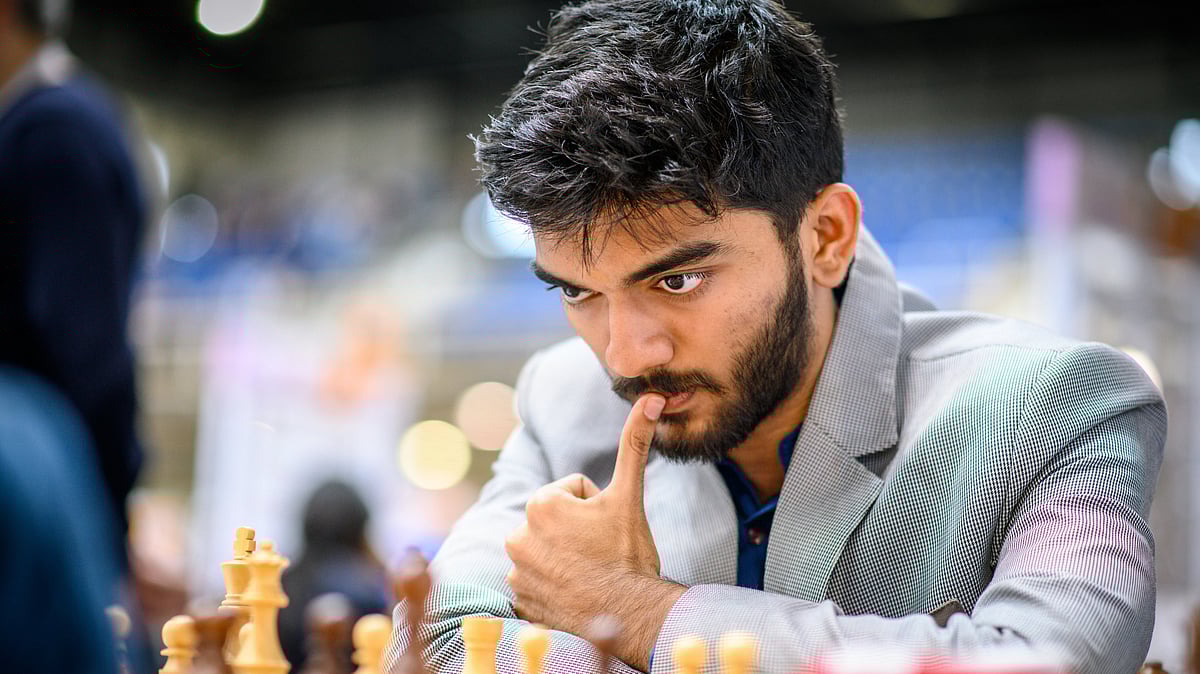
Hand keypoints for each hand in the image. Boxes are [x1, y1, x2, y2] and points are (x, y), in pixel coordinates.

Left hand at [505, 394, 684, 669]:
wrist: (631, 616)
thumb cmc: (629, 555)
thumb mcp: (630, 496)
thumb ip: (635, 443)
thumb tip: (650, 398)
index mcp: (540, 504)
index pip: (573, 492)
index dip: (596, 508)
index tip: (607, 530)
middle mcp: (517, 536)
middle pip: (557, 522)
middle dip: (577, 532)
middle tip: (600, 553)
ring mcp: (516, 573)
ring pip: (548, 551)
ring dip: (565, 558)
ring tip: (590, 574)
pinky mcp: (519, 602)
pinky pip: (538, 583)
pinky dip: (554, 587)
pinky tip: (575, 594)